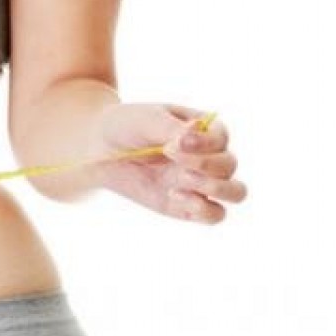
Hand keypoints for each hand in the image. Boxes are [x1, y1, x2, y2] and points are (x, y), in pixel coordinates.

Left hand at [87, 102, 247, 222]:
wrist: (99, 148)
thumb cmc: (127, 127)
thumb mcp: (147, 120)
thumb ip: (173, 128)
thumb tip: (196, 132)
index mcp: (204, 131)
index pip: (222, 139)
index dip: (204, 143)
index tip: (175, 142)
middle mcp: (208, 157)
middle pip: (230, 165)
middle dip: (205, 163)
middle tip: (170, 155)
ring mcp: (199, 183)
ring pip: (235, 192)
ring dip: (215, 188)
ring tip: (181, 179)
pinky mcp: (186, 206)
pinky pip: (213, 215)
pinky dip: (204, 210)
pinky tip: (174, 195)